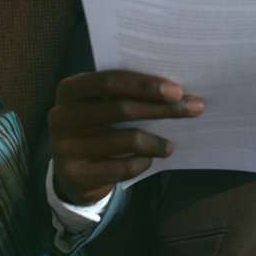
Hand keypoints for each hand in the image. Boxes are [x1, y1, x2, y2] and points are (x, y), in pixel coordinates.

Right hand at [49, 70, 203, 204]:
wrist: (71, 171)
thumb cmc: (98, 127)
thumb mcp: (103, 105)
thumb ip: (127, 94)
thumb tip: (178, 92)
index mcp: (70, 89)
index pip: (109, 81)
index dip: (144, 85)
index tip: (177, 91)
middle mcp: (62, 116)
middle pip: (121, 108)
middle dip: (162, 109)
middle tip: (193, 109)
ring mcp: (65, 146)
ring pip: (126, 140)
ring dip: (156, 142)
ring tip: (171, 146)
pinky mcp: (74, 174)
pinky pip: (121, 167)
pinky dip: (141, 163)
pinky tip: (149, 160)